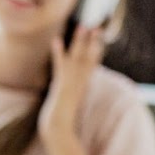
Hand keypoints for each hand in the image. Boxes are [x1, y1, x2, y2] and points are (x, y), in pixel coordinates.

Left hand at [38, 26, 105, 146]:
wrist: (59, 128)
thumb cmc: (64, 118)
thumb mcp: (70, 103)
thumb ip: (72, 94)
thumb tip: (71, 90)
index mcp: (83, 84)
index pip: (92, 63)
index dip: (95, 49)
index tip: (98, 37)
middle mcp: (80, 81)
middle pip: (88, 57)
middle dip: (92, 42)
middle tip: (96, 26)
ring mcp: (71, 81)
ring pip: (78, 57)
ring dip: (79, 42)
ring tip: (82, 26)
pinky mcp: (62, 83)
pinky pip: (61, 65)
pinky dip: (59, 53)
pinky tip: (56, 41)